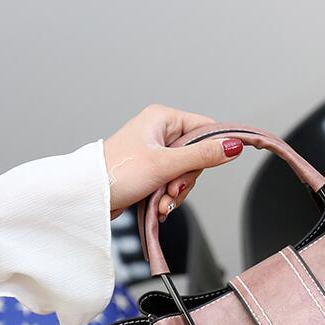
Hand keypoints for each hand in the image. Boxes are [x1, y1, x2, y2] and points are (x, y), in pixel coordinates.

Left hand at [103, 104, 242, 219]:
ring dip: (177, 192)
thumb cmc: (118, 172)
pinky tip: (159, 205)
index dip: (213, 149)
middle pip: (197, 156)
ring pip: (185, 174)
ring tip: (162, 201)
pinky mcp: (150, 171)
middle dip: (186, 180)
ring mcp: (155, 153)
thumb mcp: (167, 164)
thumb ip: (203, 156)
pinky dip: (168, 197)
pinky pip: (172, 183)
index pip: (205, 128)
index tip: (215, 165)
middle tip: (172, 188)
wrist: (91, 196)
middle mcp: (159, 133)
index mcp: (163, 119)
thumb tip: (233, 147)